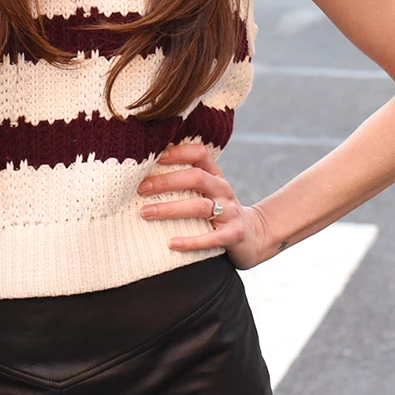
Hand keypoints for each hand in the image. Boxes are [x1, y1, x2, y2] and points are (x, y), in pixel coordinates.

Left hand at [137, 142, 269, 269]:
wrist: (253, 235)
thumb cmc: (217, 208)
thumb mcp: (207, 189)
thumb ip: (185, 178)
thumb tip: (145, 169)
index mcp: (215, 174)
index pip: (199, 153)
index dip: (177, 152)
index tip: (152, 156)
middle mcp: (223, 189)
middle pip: (196, 177)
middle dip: (166, 181)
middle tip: (141, 188)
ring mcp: (230, 211)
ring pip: (199, 206)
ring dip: (170, 209)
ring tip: (145, 213)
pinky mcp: (233, 234)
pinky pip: (211, 238)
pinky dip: (191, 241)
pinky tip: (171, 243)